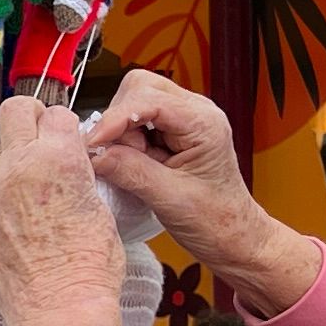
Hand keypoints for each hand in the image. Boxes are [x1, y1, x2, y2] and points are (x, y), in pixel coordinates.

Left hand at [0, 98, 140, 325]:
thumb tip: (71, 165)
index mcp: (60, 158)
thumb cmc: (91, 269)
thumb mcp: (101, 208)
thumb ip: (79, 175)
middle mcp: (20, 165)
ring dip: (13, 165)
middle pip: (15, 111)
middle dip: (29, 120)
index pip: (56, 113)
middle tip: (38, 142)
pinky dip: (0, 199)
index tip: (65, 141)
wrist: (61, 313)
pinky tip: (16, 225)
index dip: (63, 127)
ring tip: (30, 198)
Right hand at [80, 70, 324, 313]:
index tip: (92, 144)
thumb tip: (94, 154)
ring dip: (122, 131)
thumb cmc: (214, 220)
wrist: (232, 236)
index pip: (148, 99)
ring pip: (135, 101)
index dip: (114, 118)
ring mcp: (183, 119)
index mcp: (203, 122)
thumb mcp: (169, 198)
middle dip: (119, 120)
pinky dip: (126, 139)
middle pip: (140, 88)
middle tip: (119, 157)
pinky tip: (135, 164)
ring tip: (134, 165)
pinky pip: (138, 120)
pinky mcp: (172, 131)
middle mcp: (195, 112)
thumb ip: (130, 171)